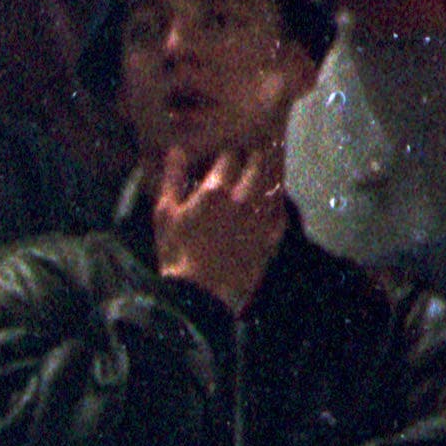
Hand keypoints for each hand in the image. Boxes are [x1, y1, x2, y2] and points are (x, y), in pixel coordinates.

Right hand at [149, 145, 288, 314]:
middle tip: (253, 152)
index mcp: (215, 190)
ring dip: (270, 173)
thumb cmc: (176, 254)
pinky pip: (281, 211)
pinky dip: (277, 201)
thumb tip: (177, 151)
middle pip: (258, 164)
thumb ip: (172, 179)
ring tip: (266, 169)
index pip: (229, 156)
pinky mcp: (270, 237)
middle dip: (255, 155)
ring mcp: (261, 218)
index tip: (226, 152)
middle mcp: (244, 199)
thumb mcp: (164, 215)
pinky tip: (272, 200)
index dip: (228, 151)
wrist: (198, 295)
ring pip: (274, 183)